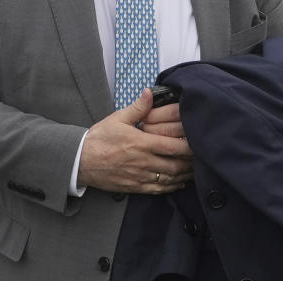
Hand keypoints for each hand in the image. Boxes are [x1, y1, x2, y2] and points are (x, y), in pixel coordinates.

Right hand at [78, 88, 193, 193]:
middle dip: (190, 163)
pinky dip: (171, 187)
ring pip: (169, 179)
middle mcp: (143, 162)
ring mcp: (139, 176)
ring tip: (195, 171)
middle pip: (175, 165)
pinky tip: (179, 183)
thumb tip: (149, 93)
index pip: (173, 147)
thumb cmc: (99, 139)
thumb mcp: (118, 118)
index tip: (199, 143)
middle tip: (202, 158)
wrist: (79, 161)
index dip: (189, 147)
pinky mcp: (134, 187)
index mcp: (141, 144)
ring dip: (184, 176)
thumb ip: (138, 107)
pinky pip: (158, 190)